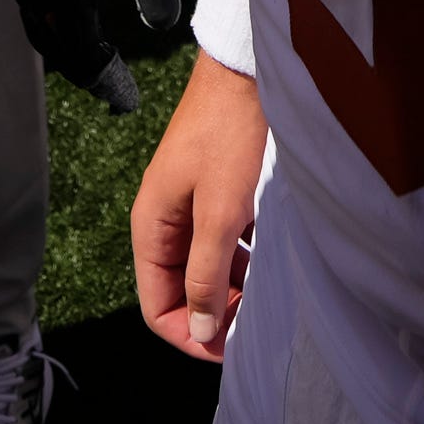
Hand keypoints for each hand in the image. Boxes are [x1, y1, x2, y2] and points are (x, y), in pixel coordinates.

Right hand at [8, 0, 178, 114]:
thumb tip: (162, 27)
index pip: (80, 48)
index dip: (104, 79)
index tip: (128, 103)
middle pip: (53, 41)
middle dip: (83, 70)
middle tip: (115, 91)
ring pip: (39, 21)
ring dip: (65, 47)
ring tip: (95, 63)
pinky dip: (51, 20)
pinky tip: (73, 13)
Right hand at [134, 52, 266, 361]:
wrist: (246, 72)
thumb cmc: (229, 135)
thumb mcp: (219, 213)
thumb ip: (206, 275)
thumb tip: (198, 332)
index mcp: (151, 229)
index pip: (156, 307)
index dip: (189, 335)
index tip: (229, 351)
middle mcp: (165, 223)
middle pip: (181, 291)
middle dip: (214, 315)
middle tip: (258, 326)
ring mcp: (190, 208)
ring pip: (205, 269)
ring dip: (232, 290)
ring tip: (270, 298)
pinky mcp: (215, 195)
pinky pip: (222, 244)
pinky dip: (243, 261)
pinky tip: (272, 263)